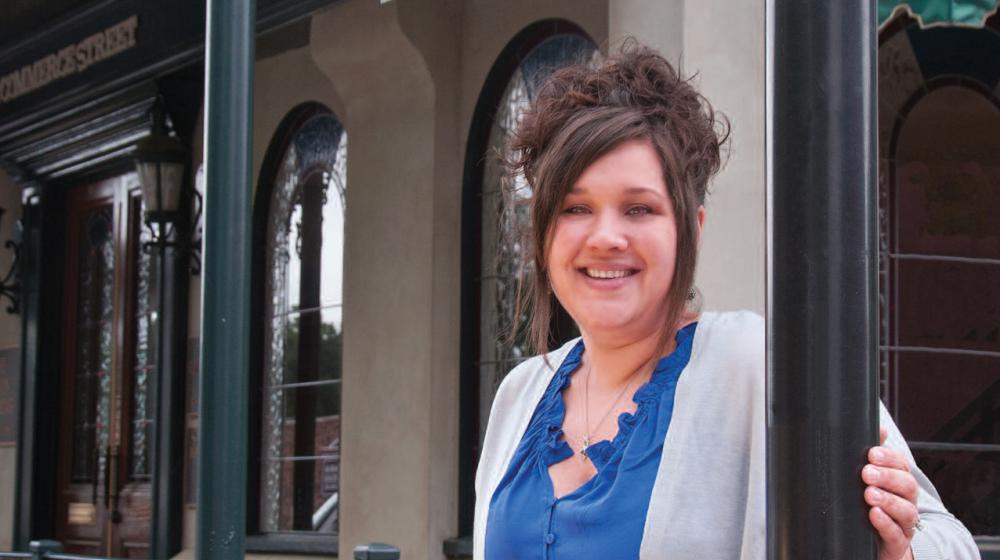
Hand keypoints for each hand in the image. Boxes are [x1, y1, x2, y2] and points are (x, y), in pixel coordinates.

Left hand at [864, 427, 918, 559]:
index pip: (901, 465)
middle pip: (907, 485)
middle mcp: (906, 501)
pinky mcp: (897, 543)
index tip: (872, 453)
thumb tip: (879, 429)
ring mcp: (903, 523)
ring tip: (870, 494)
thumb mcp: (872, 480)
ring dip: (888, 500)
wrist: (876, 543)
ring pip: (906, 510)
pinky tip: (874, 515)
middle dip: (888, 477)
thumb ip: (874, 457)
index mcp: (899, 483)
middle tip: (867, 473)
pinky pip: (896, 534)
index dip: (889, 458)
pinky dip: (886, 523)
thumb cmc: (873, 506)